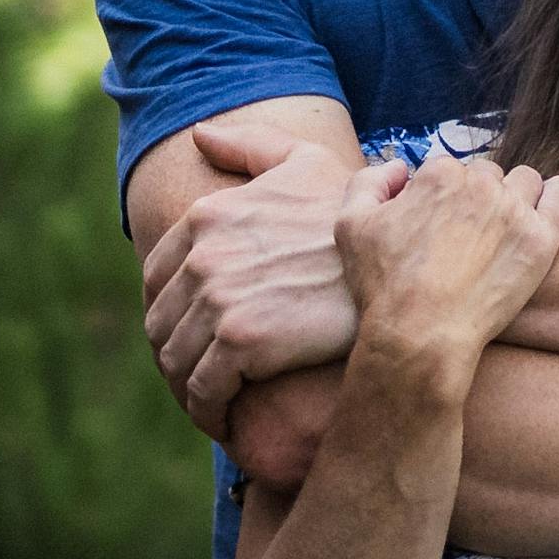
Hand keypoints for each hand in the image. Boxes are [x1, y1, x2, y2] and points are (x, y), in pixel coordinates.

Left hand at [143, 124, 359, 435]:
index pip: (158, 278)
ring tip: (210, 404)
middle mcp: (203, 256)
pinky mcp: (240, 342)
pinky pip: (203, 390)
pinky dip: (206, 412)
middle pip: (161, 323)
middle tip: (200, 376)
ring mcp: (219, 299)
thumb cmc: (360, 215)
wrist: (400, 266)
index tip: (193, 333)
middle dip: (175, 354)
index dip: (170, 312)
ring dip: (186, 389)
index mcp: (207, 217)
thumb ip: (252, 147)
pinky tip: (224, 422)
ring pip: (176, 361)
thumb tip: (200, 136)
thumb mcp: (307, 164)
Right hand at [335, 152, 558, 362]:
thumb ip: (369, 181)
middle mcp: (480, 184)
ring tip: (503, 229)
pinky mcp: (541, 239)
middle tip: (468, 236)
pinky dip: (557, 195)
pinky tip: (546, 208)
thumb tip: (399, 167)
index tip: (438, 226)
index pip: (448, 170)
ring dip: (515, 196)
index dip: (441, 197)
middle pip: (487, 176)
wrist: (421, 333)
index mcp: (439, 175)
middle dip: (477, 198)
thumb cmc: (384, 285)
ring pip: (524, 182)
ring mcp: (515, 210)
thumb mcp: (350, 226)